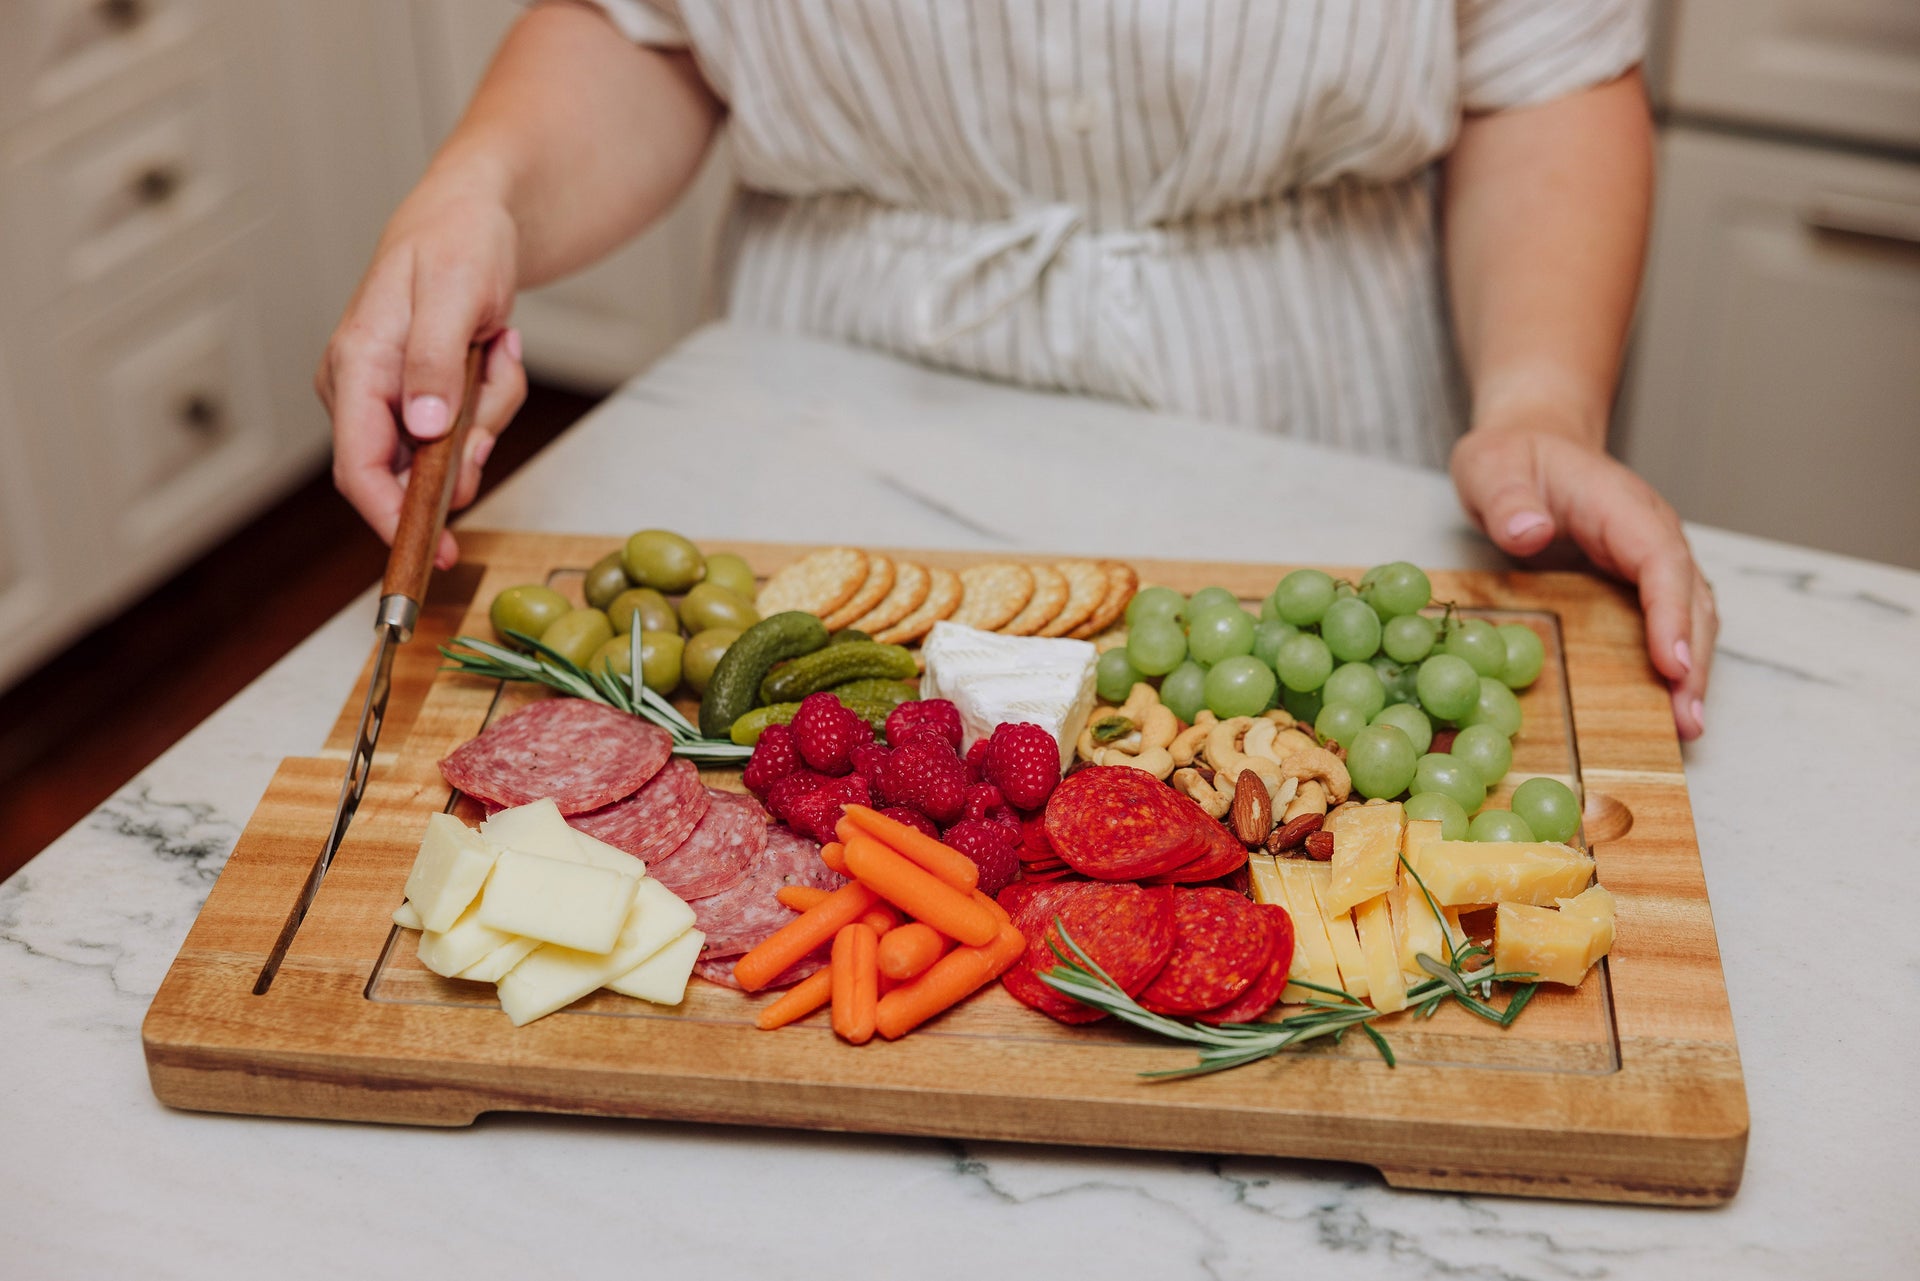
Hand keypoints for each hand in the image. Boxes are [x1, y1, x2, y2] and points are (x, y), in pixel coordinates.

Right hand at [316, 180, 526, 568]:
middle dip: (465, 449)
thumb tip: (422, 429)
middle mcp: (361, 389)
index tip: (429, 551)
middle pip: (411, 470)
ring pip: (449, 452)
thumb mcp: (453, 294)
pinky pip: (466, 429)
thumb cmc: (457, 242)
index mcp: (355, 366)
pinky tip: (493, 345)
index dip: (389, 518)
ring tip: (494, 341)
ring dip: (488, 409)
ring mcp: (390, 397)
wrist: (473, 217)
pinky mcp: (420, 398)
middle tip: (496, 382)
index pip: (358, 467)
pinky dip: (491, 398)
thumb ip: (436, 363)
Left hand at [1450, 425, 1715, 739]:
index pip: (1660, 560)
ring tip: (1688, 727)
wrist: (1533, 441)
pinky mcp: (1639, 579)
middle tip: (1688, 721)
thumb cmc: (1512, 457)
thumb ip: (1509, 498)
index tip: (1673, 664)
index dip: (1670, 614)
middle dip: (1694, 659)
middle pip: (1688, 597)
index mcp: (1621, 506)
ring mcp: (1650, 557)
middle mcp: (1650, 533)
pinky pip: (1669, 620)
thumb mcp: (1492, 468)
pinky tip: (1669, 704)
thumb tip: (1531, 531)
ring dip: (1693, 669)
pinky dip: (1676, 660)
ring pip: (1690, 614)